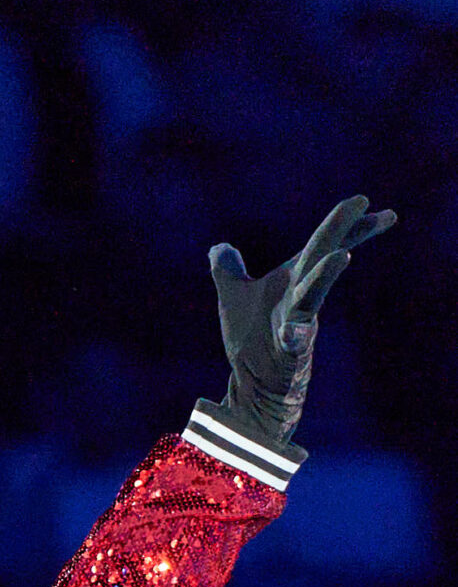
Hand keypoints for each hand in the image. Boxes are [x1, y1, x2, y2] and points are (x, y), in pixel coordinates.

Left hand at [206, 194, 395, 450]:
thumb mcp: (234, 298)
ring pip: (313, 294)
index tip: (367, 200)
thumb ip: (228, 271)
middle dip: (340, 228)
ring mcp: (297, 322)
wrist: (255, 386)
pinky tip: (294, 331)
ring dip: (326, 274)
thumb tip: (219, 247)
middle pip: (321, 254)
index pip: (323, 244)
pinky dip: (296, 334)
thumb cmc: (251, 343)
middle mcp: (299, 295)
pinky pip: (295, 341)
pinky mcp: (289, 352)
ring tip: (342, 256)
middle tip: (362, 202)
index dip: (346, 223)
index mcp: (292, 279)